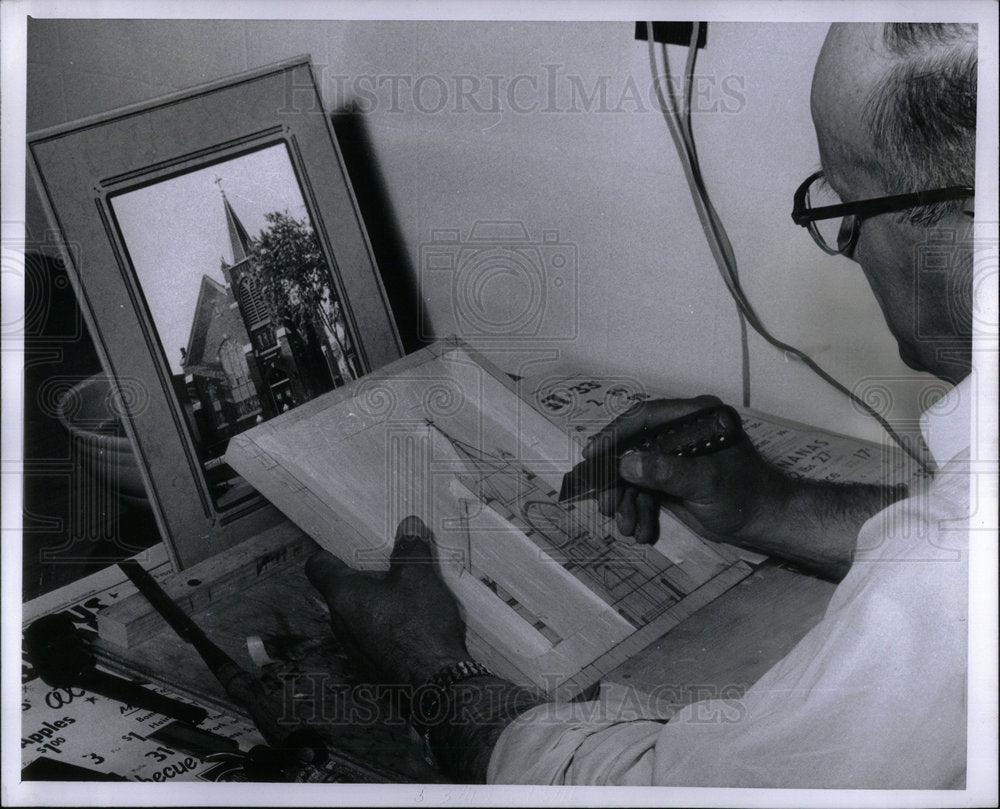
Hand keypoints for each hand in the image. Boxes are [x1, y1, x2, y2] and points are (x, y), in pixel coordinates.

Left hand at [305, 516, 468, 686]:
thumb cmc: (420, 626)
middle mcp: (340, 623)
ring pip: (357, 616)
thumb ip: (411, 548)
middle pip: (340, 591)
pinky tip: (412, 625)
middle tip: (389, 566)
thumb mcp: (420, 576)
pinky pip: (371, 638)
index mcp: (344, 595)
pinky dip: (385, 627)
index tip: (349, 546)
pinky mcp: (371, 667)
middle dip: (363, 577)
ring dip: (376, 604)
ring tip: (406, 595)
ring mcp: (354, 649)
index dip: (330, 553)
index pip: (317, 566)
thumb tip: (409, 525)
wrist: (435, 686)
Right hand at [584, 395, 781, 544]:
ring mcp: (675, 455)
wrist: (764, 523)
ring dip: (627, 501)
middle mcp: (681, 431)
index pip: (645, 418)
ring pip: (636, 473)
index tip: (593, 455)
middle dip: (618, 480)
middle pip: (634, 447)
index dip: (615, 435)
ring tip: (625, 526)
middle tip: (605, 504)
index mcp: (695, 417)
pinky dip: (639, 509)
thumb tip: (626, 463)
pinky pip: (645, 489)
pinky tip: (639, 529)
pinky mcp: (673, 477)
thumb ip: (666, 471)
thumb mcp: (705, 482)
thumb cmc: (744, 496)